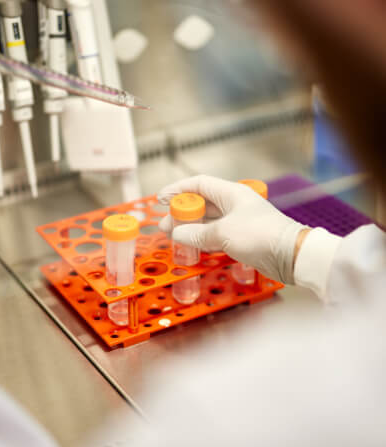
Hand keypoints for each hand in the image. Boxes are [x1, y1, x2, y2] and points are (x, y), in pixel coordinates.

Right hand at [158, 175, 308, 283]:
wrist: (291, 255)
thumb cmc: (261, 236)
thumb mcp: (224, 233)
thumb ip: (197, 234)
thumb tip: (177, 234)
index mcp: (231, 193)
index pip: (199, 184)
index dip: (178, 189)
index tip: (162, 198)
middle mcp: (233, 204)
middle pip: (201, 204)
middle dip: (181, 213)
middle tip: (165, 225)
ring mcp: (237, 221)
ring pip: (207, 221)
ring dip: (190, 228)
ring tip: (173, 236)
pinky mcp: (241, 237)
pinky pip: (215, 234)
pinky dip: (202, 239)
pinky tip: (192, 245)